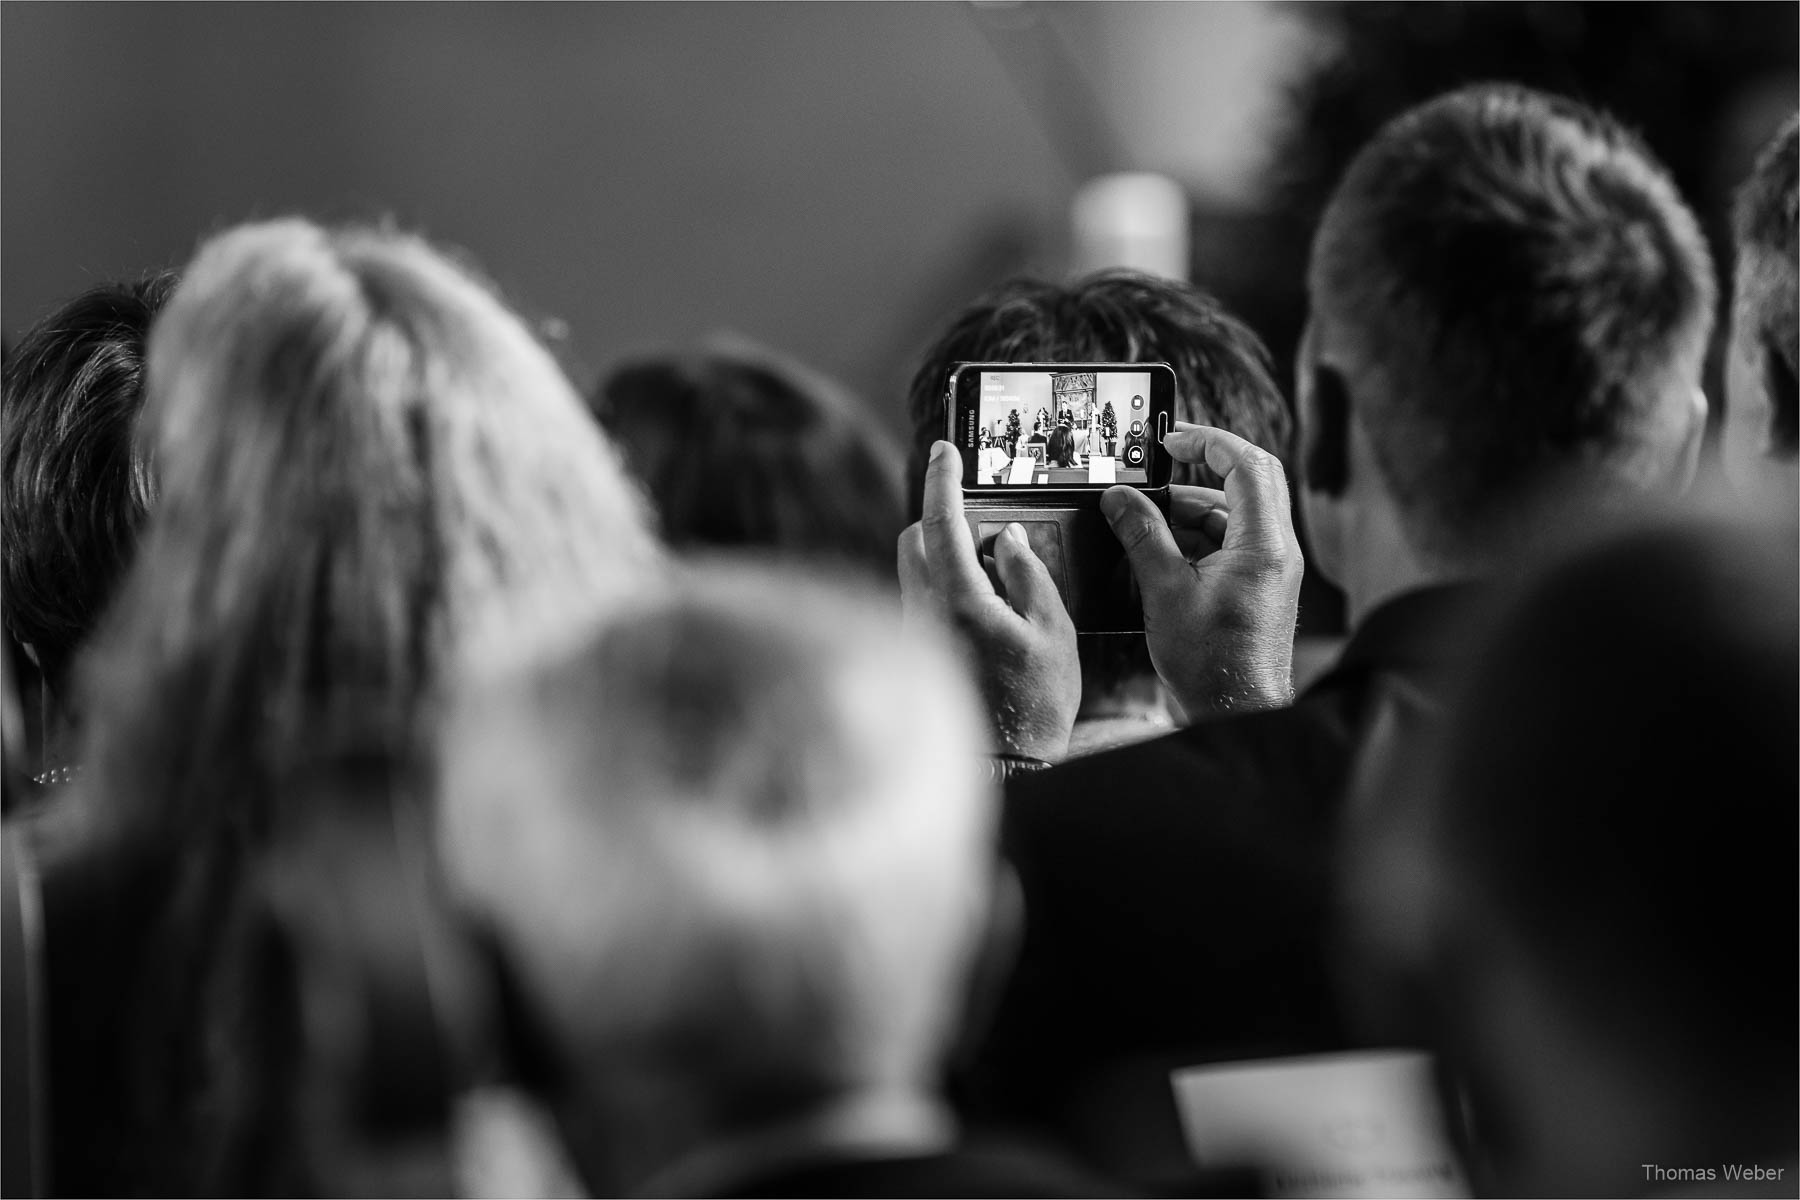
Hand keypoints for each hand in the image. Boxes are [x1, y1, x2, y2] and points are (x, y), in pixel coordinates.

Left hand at [898, 441, 1080, 761]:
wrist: (1006, 769)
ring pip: (916, 573)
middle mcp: (923, 612)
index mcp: (958, 600)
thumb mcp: (1053, 633)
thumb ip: (1030, 577)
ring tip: (995, 582)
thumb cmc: (1034, 707)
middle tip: (986, 529)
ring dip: (946, 560)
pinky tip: (985, 616)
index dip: (943, 479)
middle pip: (914, 540)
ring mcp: (914, 634)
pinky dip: (948, 593)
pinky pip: (923, 603)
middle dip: (942, 523)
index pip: (940, 522)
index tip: (945, 450)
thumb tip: (1010, 540)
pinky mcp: (916, 654)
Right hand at [1100, 422, 1302, 718]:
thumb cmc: (1211, 664)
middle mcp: (1275, 552)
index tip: (1172, 440)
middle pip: (1250, 482)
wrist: (1233, 711)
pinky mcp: (1258, 586)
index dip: (1208, 442)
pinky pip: (1231, 543)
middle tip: (1163, 466)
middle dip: (1203, 469)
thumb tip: (1120, 500)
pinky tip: (1161, 552)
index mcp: (1263, 545)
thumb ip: (1142, 536)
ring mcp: (1269, 569)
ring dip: (1192, 509)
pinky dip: (1197, 538)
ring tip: (1146, 521)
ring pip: (1235, 515)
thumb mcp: (1165, 591)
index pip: (1247, 466)